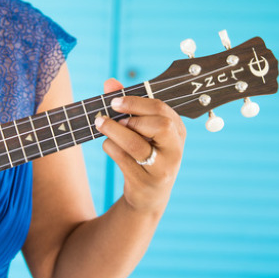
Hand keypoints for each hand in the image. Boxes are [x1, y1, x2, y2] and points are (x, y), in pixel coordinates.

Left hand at [93, 78, 186, 214]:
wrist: (148, 196)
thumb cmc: (145, 153)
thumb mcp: (142, 129)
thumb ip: (128, 103)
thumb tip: (109, 82)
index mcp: (178, 131)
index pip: (162, 109)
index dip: (136, 102)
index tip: (115, 101)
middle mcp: (175, 149)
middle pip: (160, 125)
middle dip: (131, 117)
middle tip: (112, 116)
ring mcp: (162, 168)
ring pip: (136, 144)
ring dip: (114, 131)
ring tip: (100, 124)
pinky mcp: (146, 182)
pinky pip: (123, 159)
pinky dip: (111, 148)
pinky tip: (109, 145)